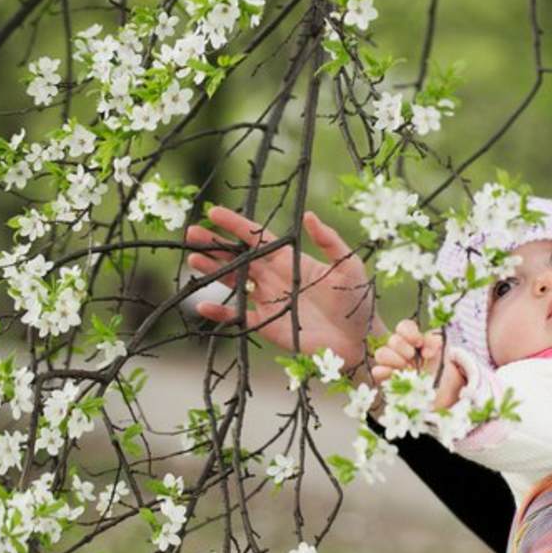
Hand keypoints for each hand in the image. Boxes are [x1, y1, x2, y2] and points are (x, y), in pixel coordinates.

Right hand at [185, 206, 383, 381]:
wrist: (359, 341)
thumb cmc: (358, 302)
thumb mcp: (347, 266)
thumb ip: (329, 241)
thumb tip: (308, 216)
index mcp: (291, 260)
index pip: (258, 238)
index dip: (236, 225)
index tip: (214, 211)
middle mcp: (275, 277)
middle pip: (238, 257)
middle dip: (215, 245)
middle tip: (191, 233)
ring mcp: (269, 300)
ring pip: (233, 282)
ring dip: (212, 271)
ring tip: (193, 260)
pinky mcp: (267, 324)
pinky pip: (238, 317)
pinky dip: (220, 313)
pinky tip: (203, 305)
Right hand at [370, 319, 466, 410]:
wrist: (441, 390)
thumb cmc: (441, 367)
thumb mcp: (444, 352)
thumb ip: (436, 344)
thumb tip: (425, 351)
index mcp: (412, 339)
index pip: (403, 326)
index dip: (409, 332)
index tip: (419, 342)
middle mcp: (399, 350)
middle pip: (392, 340)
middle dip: (403, 347)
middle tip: (412, 356)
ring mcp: (391, 364)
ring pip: (380, 353)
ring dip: (393, 359)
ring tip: (407, 368)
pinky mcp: (386, 379)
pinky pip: (377, 371)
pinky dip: (384, 372)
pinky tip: (395, 375)